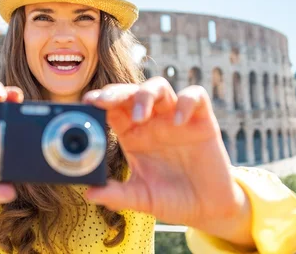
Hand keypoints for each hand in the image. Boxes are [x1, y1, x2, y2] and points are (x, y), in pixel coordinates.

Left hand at [82, 77, 253, 246]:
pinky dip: (186, 102)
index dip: (100, 101)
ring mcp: (176, 118)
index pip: (113, 108)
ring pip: (159, 87)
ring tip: (140, 117)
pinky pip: (195, 96)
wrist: (208, 209)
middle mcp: (152, 121)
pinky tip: (178, 121)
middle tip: (104, 101)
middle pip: (131, 92)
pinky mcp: (202, 120)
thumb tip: (90, 193)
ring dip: (146, 94)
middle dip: (116, 91)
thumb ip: (117, 195)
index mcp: (133, 135)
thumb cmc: (171, 199)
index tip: (88, 102)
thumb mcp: (142, 198)